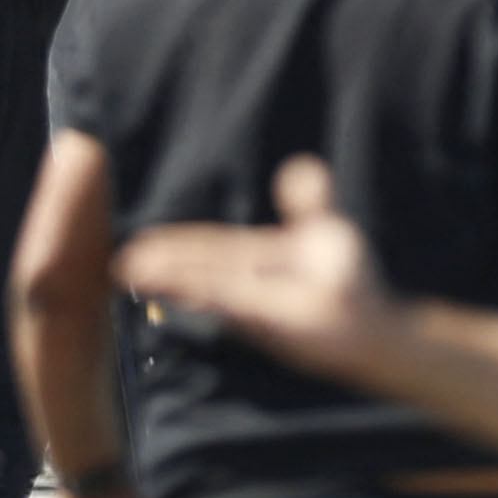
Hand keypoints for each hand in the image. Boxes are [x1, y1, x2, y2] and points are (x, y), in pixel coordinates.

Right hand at [115, 156, 403, 382]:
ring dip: (177, 283)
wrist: (376, 331)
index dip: (172, 245)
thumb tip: (302, 166)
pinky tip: (193, 293)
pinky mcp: (280, 322)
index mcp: (253, 259)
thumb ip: (310, 201)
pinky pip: (242, 304)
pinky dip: (216, 297)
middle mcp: (251, 284)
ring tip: (138, 276)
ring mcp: (263, 306)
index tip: (136, 246)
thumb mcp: (328, 232)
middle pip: (199, 268)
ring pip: (210, 287)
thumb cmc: (349, 285)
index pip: (205, 247)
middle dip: (162, 265)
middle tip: (121, 265)